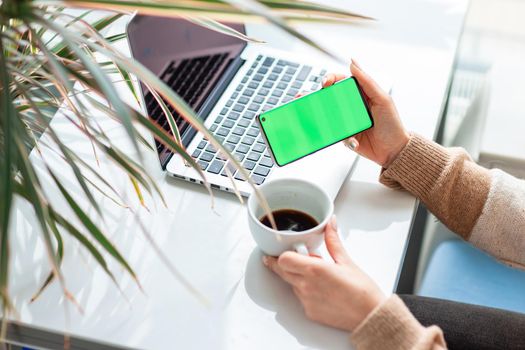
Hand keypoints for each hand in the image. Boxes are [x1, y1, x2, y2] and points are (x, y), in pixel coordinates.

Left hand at [263, 216, 385, 331]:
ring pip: (292, 284)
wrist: (370, 316)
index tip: (285, 250)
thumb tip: (330, 224)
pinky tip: (323, 291)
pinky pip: (300, 298)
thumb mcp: (346, 261)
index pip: (283, 259)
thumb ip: (333, 240)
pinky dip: (306, 292)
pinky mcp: (310, 312)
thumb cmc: (362, 290)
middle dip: (287, 264)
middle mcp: (306, 286)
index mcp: (314, 270)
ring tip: (319, 277)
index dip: (282, 254)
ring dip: (298, 278)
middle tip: (300, 259)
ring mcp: (306, 301)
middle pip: (282, 271)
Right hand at [323, 61, 409, 167]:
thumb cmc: (392, 124)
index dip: (330, 79)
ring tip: (315, 117)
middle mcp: (351, 106)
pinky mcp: (344, 135)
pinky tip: (351, 139)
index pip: (341, 81)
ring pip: (327, 115)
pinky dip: (338, 136)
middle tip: (307, 98)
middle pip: (329, 96)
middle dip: (315, 96)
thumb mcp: (382, 99)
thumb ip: (367, 81)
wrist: (393, 151)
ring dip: (319, 116)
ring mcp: (346, 121)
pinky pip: (334, 134)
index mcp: (360, 93)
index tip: (326, 83)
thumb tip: (353, 63)